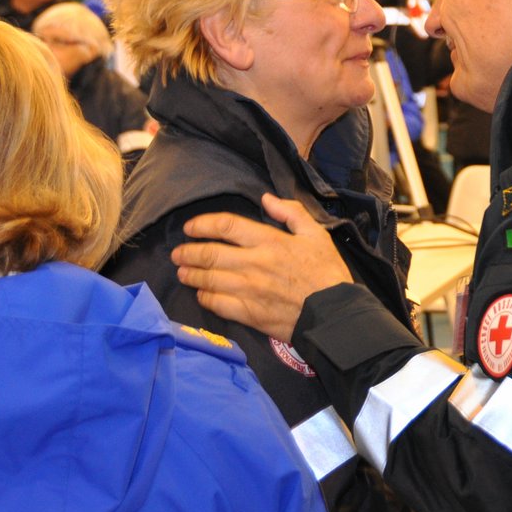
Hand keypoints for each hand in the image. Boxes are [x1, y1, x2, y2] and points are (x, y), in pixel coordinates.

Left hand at [172, 193, 352, 341]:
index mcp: (269, 241)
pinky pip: (216, 304)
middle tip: (178, 254)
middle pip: (209, 254)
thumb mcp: (316, 234)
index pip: (226, 225)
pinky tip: (202, 294)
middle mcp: (254, 263)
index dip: (202, 224)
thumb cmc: (326, 272)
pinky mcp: (249, 313)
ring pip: (208, 280)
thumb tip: (266, 198)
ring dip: (190, 275)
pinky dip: (205, 298)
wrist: (334, 314)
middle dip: (188, 252)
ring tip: (183, 273)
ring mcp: (249, 290)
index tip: (190, 228)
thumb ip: (291, 212)